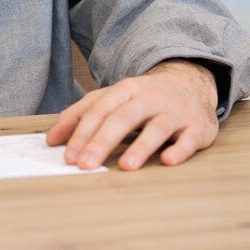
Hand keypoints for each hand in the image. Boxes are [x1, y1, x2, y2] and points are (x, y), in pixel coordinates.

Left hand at [45, 59, 218, 170]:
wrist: (192, 83)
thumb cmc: (145, 97)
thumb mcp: (113, 98)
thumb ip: (81, 115)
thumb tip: (51, 139)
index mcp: (127, 89)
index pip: (101, 109)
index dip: (83, 132)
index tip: (69, 156)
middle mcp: (151, 97)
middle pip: (124, 117)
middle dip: (102, 141)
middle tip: (86, 165)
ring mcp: (175, 111)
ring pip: (157, 127)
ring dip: (141, 147)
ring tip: (125, 167)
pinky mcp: (197, 126)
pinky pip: (189, 139)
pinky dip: (179, 149)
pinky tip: (168, 160)